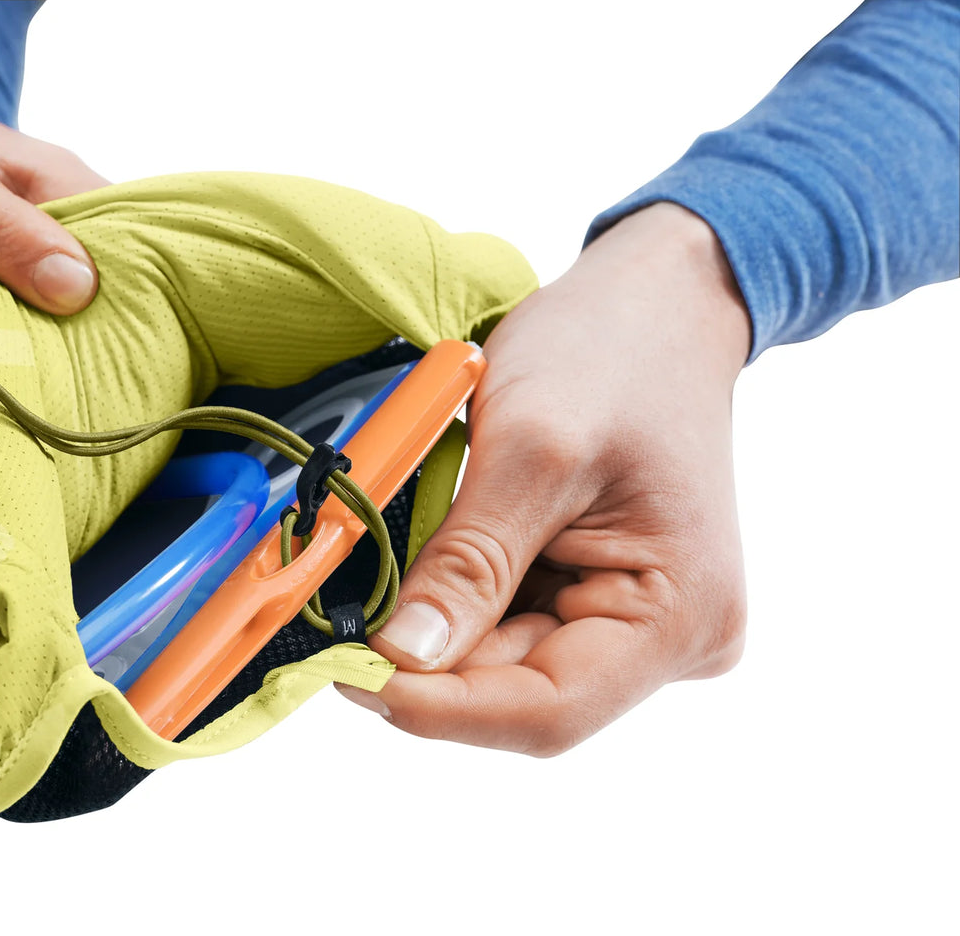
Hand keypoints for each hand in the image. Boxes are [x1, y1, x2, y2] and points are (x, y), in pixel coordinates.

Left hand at [338, 203, 750, 754]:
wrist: (657, 302)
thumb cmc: (612, 351)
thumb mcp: (529, 450)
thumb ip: (469, 565)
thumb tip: (402, 660)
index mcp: (680, 614)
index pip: (547, 712)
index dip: (439, 709)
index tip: (347, 675)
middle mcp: (672, 641)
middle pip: (521, 695)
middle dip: (425, 666)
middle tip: (334, 630)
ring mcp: (636, 624)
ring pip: (505, 668)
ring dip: (434, 635)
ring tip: (378, 577)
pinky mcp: (598, 599)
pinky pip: (511, 629)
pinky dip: (455, 606)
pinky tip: (424, 565)